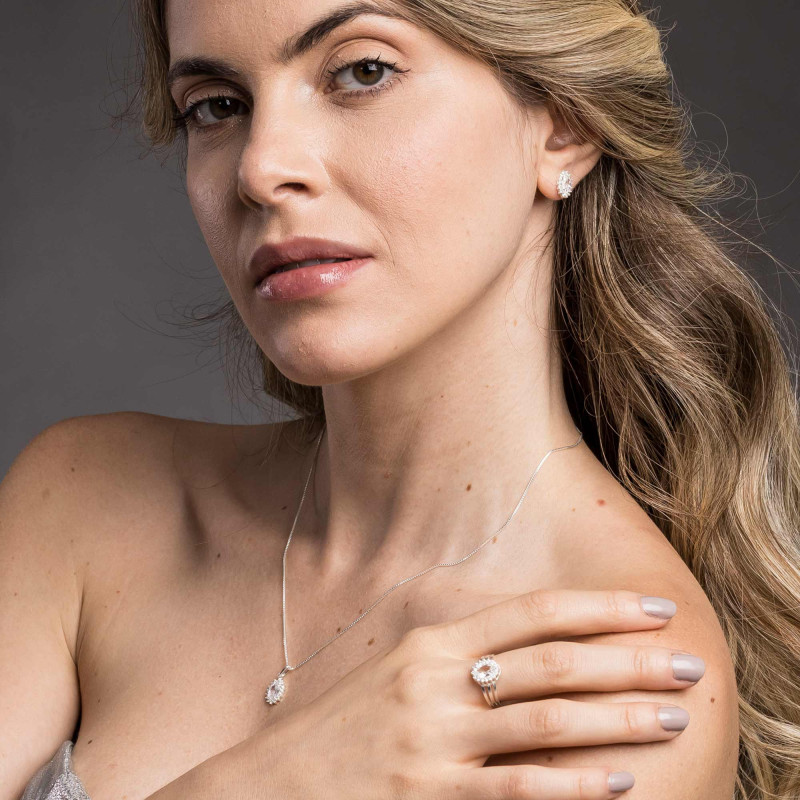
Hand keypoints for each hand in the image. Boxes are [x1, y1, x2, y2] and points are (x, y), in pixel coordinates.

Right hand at [250, 589, 702, 798]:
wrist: (270, 786)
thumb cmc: (341, 727)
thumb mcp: (397, 671)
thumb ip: (459, 655)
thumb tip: (534, 647)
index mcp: (429, 641)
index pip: (530, 612)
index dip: (597, 607)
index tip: (651, 607)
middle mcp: (435, 681)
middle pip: (551, 663)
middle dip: (627, 660)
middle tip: (686, 661)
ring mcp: (433, 741)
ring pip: (546, 723)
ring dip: (618, 720)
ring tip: (672, 717)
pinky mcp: (430, 797)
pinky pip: (517, 790)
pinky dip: (573, 786)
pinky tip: (618, 782)